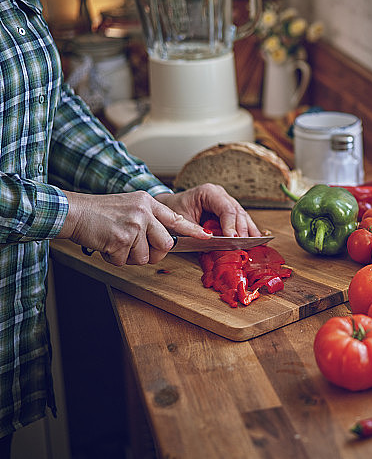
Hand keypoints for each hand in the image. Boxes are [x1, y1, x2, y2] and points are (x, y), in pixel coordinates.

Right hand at [58, 190, 208, 265]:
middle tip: (134, 247)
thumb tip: (166, 235)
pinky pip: (126, 261)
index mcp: (148, 202)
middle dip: (152, 252)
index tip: (205, 236)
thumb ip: (149, 217)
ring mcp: (134, 225)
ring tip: (115, 242)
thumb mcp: (130, 205)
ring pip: (146, 256)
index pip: (176, 218)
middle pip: (165, 244)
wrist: (73, 212)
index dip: (191, 230)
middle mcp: (144, 212)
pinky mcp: (122, 239)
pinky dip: (114, 258)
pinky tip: (106, 245)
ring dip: (130, 256)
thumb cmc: (99, 212)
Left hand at [155, 183, 259, 237]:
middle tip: (245, 244)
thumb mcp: (181, 222)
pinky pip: (240, 219)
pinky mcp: (227, 209)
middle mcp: (220, 194)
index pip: (226, 209)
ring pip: (242, 215)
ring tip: (255, 243)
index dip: (231, 225)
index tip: (234, 239)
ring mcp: (225, 200)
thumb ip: (197, 231)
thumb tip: (213, 241)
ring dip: (249, 230)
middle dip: (242, 229)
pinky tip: (255, 238)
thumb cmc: (172, 212)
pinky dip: (247, 229)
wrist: (167, 207)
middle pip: (237, 212)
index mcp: (208, 192)